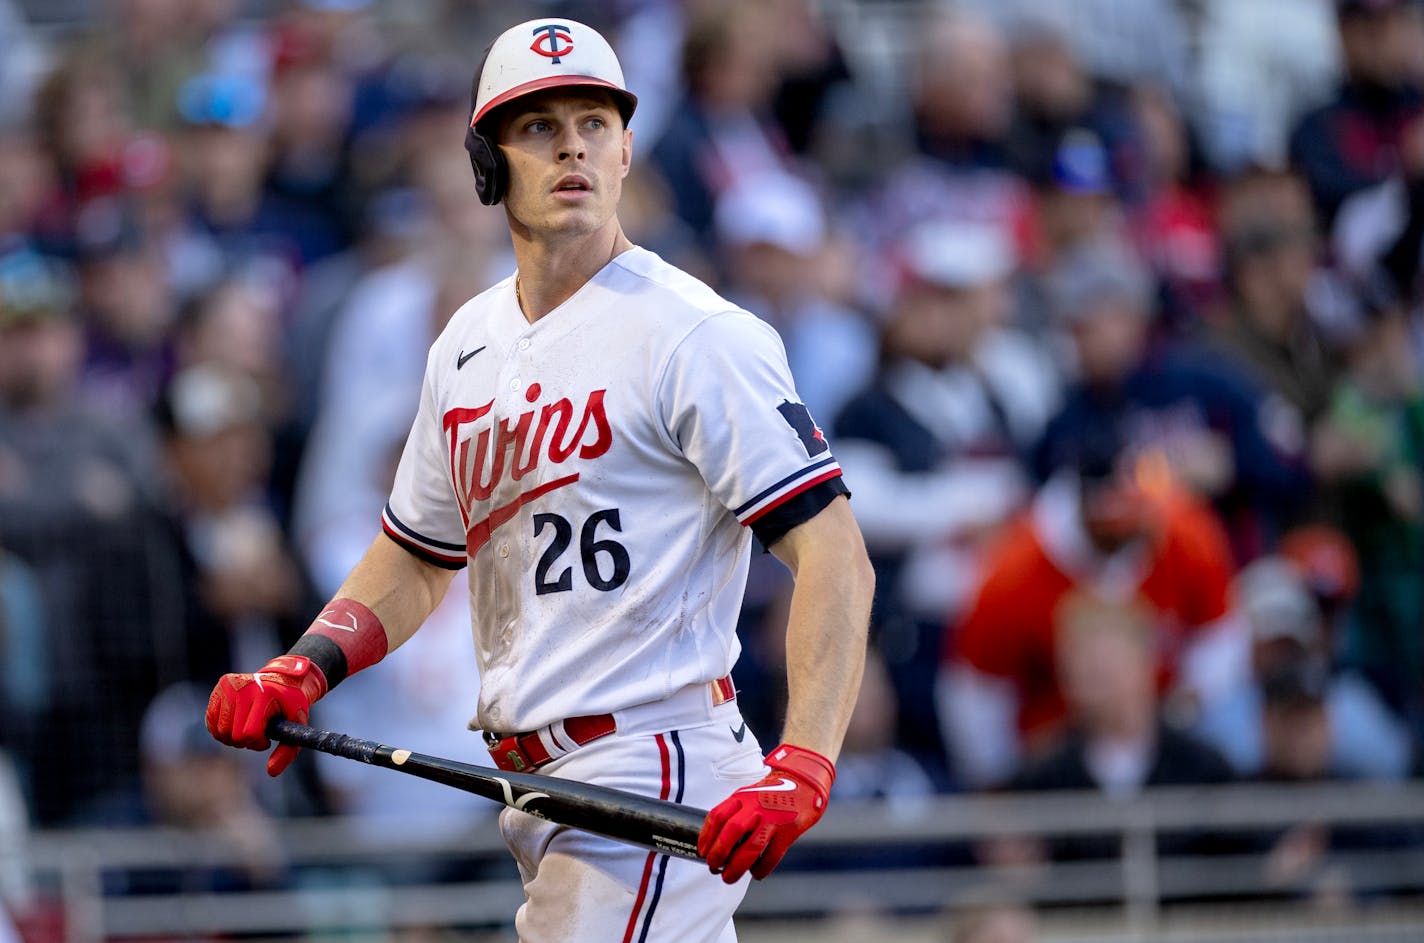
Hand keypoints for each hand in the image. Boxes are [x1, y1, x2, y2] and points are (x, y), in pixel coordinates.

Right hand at [206, 655, 327, 775]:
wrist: (283, 680)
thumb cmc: (291, 705)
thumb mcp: (297, 725)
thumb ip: (288, 751)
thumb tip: (271, 772)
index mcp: (264, 694)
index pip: (249, 733)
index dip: (258, 743)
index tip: (267, 739)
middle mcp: (244, 687)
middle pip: (233, 734)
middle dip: (246, 742)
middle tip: (257, 734)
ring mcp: (229, 686)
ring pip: (220, 730)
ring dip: (233, 737)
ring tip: (247, 729)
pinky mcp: (220, 687)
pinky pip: (211, 721)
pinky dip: (221, 729)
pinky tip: (235, 724)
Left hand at [698, 743, 834, 882]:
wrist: (804, 781)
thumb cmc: (773, 793)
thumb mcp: (750, 795)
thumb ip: (736, 812)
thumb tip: (718, 842)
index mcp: (742, 796)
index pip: (717, 816)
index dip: (707, 836)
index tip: (703, 852)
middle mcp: (756, 806)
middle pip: (731, 831)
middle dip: (718, 853)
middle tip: (713, 867)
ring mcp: (773, 817)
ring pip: (750, 847)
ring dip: (736, 866)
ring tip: (729, 877)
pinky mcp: (789, 829)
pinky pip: (772, 855)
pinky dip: (761, 868)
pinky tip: (756, 873)